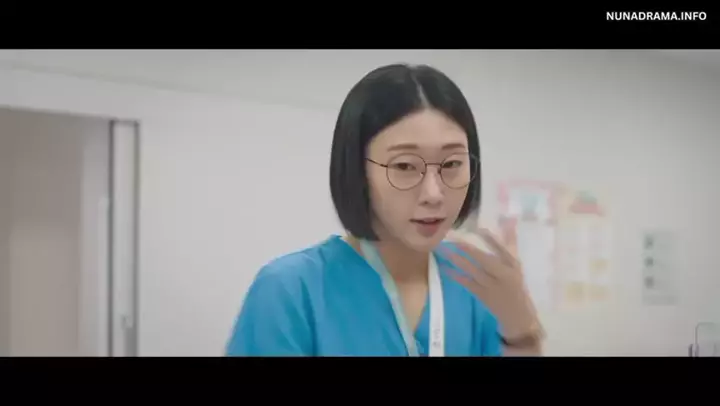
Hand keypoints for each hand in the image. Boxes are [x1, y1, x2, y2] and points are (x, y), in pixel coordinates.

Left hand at [441, 228, 543, 345]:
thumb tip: (508, 221)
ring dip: (458, 259)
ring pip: (472, 270)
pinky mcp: (480, 294)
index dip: (492, 240)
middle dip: (468, 249)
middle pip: (484, 260)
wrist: (516, 315)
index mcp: (512, 266)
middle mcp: (502, 275)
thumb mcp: (516, 265)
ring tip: (444, 249)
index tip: (480, 228)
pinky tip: (444, 267)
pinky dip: (455, 275)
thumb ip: (509, 243)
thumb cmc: (516, 285)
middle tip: (453, 237)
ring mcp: (490, 286)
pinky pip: (466, 283)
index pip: (503, 250)